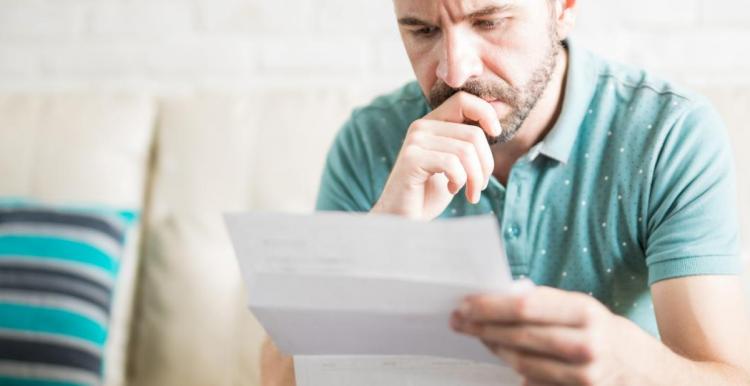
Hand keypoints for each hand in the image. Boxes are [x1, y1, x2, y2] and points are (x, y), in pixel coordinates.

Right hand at [371, 92, 501, 219]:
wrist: (402, 219)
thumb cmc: (429, 194)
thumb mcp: (454, 164)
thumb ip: (467, 144)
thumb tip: (494, 127)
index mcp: (432, 123)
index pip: (464, 100)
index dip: (487, 113)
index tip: (496, 135)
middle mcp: (421, 127)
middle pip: (473, 133)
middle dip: (486, 164)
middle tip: (480, 186)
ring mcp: (415, 141)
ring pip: (466, 150)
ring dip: (476, 177)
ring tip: (471, 193)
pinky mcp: (411, 159)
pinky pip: (452, 164)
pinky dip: (460, 181)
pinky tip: (452, 190)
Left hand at [451, 285, 659, 385]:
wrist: (657, 378)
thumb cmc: (615, 338)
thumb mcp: (588, 310)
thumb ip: (548, 305)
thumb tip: (500, 298)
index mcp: (586, 311)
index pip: (524, 305)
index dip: (489, 304)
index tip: (465, 301)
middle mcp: (586, 343)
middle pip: (518, 333)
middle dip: (481, 325)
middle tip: (458, 319)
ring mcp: (583, 375)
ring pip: (521, 361)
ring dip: (492, 346)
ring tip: (476, 334)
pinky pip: (534, 381)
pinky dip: (515, 367)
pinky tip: (502, 354)